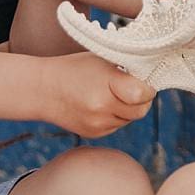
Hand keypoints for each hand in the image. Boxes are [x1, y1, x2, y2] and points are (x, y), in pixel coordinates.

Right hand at [38, 53, 155, 140]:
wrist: (43, 90)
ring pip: (129, 119)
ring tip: (108, 94)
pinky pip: (116, 126)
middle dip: (140, 100)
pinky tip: (98, 104)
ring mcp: (98, 124)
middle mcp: (102, 108)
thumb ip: (126, 70)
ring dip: (126, 108)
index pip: (143, 94)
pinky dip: (114, 116)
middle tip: (129, 88)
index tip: (142, 81)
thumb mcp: (101, 60)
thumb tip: (151, 79)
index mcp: (106, 85)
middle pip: (140, 111)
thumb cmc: (75, 69)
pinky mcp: (94, 134)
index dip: (147, 87)